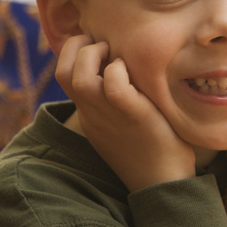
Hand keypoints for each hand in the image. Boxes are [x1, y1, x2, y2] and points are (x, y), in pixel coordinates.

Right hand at [56, 35, 194, 191]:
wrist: (164, 183)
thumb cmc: (150, 147)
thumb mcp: (121, 121)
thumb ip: (114, 98)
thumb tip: (122, 68)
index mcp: (89, 112)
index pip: (62, 74)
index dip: (73, 51)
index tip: (97, 43)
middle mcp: (93, 112)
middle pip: (63, 72)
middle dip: (79, 46)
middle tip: (104, 44)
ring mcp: (109, 115)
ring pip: (81, 78)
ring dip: (95, 55)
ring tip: (115, 54)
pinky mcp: (132, 116)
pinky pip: (114, 85)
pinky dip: (119, 70)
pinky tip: (133, 71)